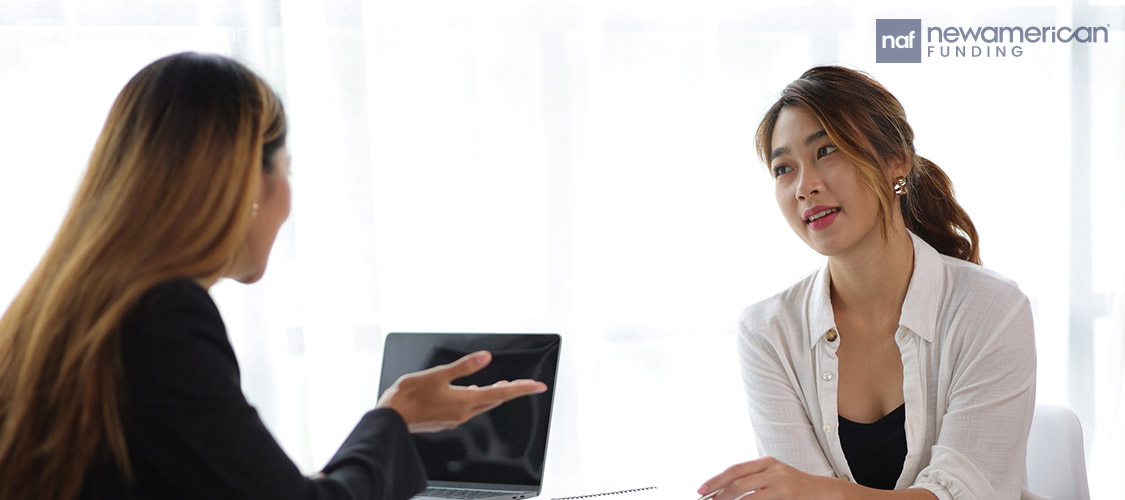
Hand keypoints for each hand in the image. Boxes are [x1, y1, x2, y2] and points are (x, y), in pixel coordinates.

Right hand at [376, 350, 547, 432]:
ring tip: (504, 386)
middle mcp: (464, 413)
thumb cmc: (410, 396)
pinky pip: (469, 408)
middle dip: (512, 391)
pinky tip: (472, 392)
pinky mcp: (445, 420)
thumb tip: (486, 358)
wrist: (391, 418)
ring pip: (482, 405)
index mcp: (465, 401)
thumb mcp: (438, 375)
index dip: (522, 389)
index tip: (539, 387)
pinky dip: (477, 399)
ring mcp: (455, 418)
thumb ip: (464, 367)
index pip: (502, 394)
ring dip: (495, 395)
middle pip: (495, 400)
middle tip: (526, 385)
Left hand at [698, 457, 843, 499]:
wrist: (826, 492)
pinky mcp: (787, 493)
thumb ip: (755, 482)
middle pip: (737, 480)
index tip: (702, 489)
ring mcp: (780, 480)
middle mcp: (772, 468)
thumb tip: (728, 492)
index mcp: (767, 462)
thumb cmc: (798, 489)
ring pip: (745, 492)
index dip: (716, 479)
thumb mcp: (776, 479)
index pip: (735, 469)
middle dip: (718, 492)